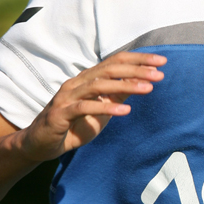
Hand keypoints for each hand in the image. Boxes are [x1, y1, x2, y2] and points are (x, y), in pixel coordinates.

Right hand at [17, 51, 165, 161]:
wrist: (41, 144)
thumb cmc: (75, 124)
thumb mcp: (103, 108)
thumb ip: (120, 94)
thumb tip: (144, 80)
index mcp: (89, 77)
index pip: (116, 61)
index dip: (139, 59)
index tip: (162, 61)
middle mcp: (78, 82)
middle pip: (110, 68)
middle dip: (136, 69)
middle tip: (159, 73)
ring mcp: (67, 96)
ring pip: (99, 85)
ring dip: (126, 86)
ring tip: (148, 89)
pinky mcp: (60, 113)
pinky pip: (85, 107)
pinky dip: (105, 108)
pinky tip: (124, 112)